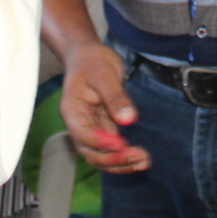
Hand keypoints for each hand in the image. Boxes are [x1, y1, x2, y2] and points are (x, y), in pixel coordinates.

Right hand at [59, 43, 149, 173]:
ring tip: (143, 162)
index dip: (100, 143)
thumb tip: (128, 119)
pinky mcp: (104, 128)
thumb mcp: (105, 73)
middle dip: (113, 158)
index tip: (121, 143)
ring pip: (102, 155)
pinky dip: (125, 156)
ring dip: (121, 163)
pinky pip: (112, 148)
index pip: (82, 134)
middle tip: (137, 156)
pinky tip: (141, 159)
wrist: (90, 55)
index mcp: (72, 110)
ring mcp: (92, 128)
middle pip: (91, 152)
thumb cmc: (93, 61)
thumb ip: (115, 96)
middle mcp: (80, 124)